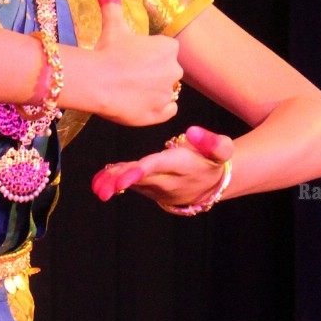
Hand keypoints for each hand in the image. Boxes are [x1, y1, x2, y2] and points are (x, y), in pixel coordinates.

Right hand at [87, 0, 181, 126]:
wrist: (96, 82)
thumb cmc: (106, 51)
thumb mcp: (112, 22)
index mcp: (169, 48)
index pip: (164, 52)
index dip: (147, 55)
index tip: (131, 57)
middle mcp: (174, 70)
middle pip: (167, 71)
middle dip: (152, 73)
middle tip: (128, 74)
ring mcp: (168, 94)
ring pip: (166, 91)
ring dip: (153, 90)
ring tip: (131, 89)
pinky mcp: (160, 114)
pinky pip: (167, 110)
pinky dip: (156, 108)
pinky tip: (139, 102)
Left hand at [92, 125, 235, 206]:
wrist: (212, 184)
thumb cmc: (212, 160)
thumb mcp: (223, 149)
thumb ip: (212, 141)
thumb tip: (192, 131)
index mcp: (183, 166)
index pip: (160, 167)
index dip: (141, 171)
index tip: (124, 177)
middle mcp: (169, 180)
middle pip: (142, 179)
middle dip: (121, 181)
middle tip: (100, 186)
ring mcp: (158, 188)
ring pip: (134, 183)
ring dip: (115, 182)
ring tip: (97, 183)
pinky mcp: (151, 189)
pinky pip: (132, 185)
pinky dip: (117, 182)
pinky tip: (101, 180)